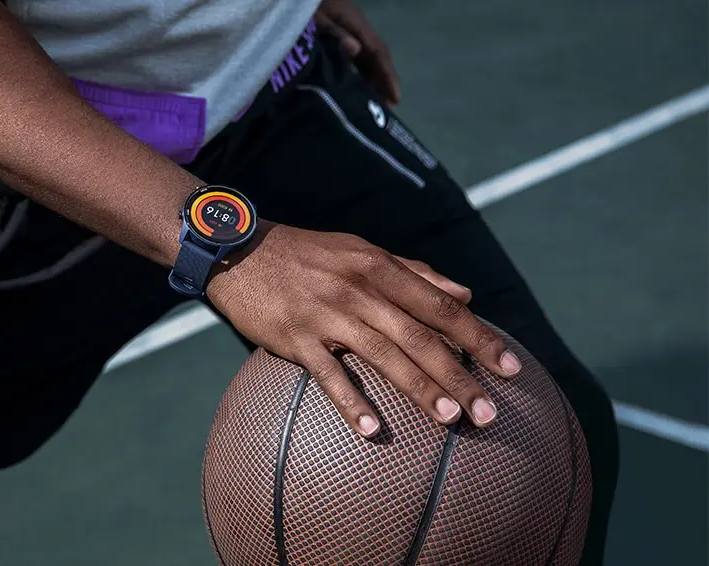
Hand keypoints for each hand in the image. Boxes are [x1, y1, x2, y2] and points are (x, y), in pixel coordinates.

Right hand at [207, 222, 521, 437]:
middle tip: (489, 414)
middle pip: (420, 336)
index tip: (512, 369)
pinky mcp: (295, 336)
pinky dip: (349, 401)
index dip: (479, 338)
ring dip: (419, 389)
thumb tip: (466, 294)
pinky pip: (327, 374)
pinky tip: (371, 429)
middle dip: (459, 376)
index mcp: (379, 266)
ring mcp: (326, 313)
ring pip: (383, 355)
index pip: (440, 306)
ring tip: (450, 421)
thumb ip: (415, 272)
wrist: (238, 250)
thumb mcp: (361, 251)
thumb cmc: (305, 254)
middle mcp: (359, 288)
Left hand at [315, 0, 400, 104]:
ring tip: (374, 104)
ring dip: (373, 80)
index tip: (395, 98)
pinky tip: (358, 88)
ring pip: (367, 58)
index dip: (388, 75)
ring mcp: (349, 32)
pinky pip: (355, 57)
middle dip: (383, 82)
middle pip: (376, 57)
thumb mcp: (317, 17)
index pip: (378, 52)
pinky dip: (360, 73)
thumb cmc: (305, 6)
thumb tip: (356, 50)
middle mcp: (357, 29)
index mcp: (356, 23)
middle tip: (386, 109)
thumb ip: (335, 32)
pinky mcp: (339, 35)